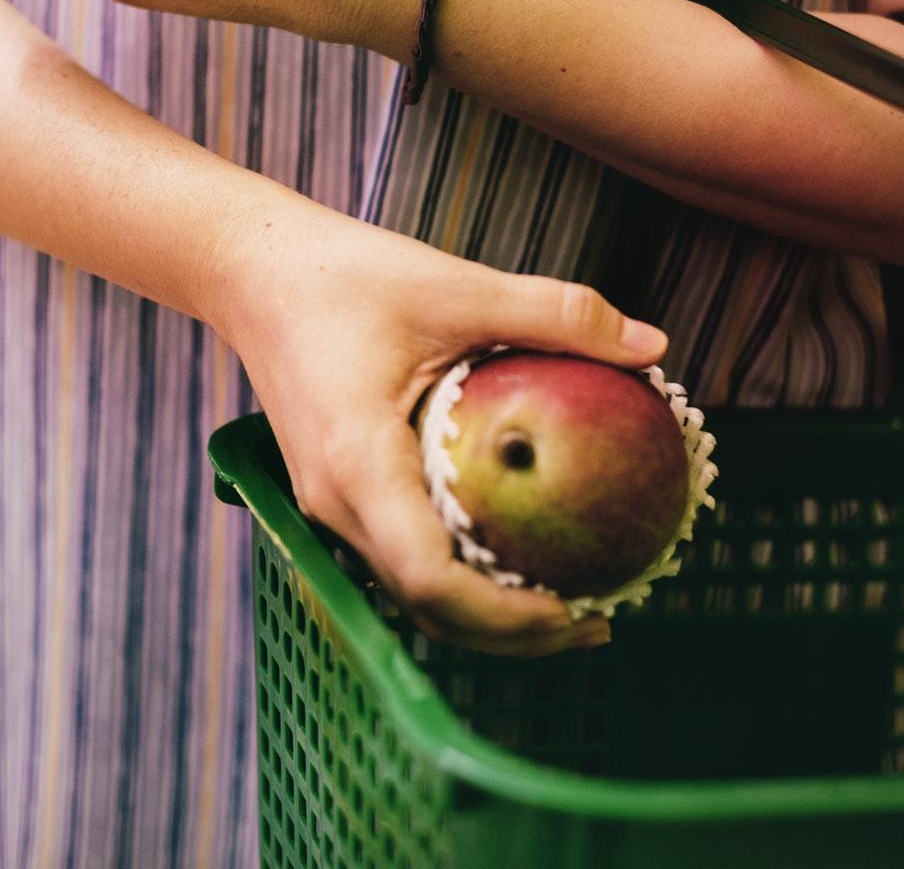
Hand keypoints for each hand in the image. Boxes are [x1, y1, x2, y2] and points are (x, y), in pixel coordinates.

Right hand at [208, 200, 668, 655]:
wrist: (250, 270)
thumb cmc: (341, 274)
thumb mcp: (457, 284)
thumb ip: (555, 312)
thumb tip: (653, 345)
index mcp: (358, 460)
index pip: (429, 576)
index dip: (504, 614)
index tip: (575, 610)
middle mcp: (335, 500)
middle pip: (425, 604)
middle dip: (511, 632)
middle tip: (598, 620)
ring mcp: (328, 504)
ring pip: (411, 591)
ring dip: (485, 612)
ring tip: (569, 602)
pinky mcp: (334, 493)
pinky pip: (401, 555)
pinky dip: (459, 575)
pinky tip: (513, 553)